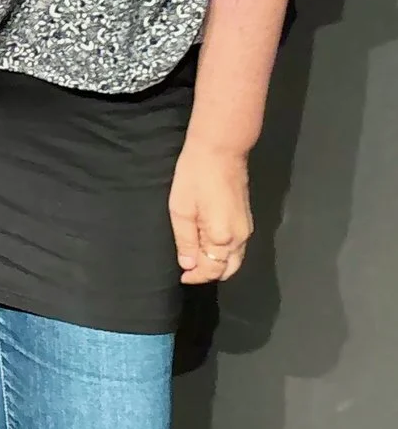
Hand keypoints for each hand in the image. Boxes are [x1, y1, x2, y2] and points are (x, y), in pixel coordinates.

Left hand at [170, 140, 253, 283]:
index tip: (182, 277)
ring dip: (218, 264)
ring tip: (196, 261)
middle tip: (189, 271)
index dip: (196, 277)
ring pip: (235, 259)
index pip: (212, 269)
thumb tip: (188, 265)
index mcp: (223, 237)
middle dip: (210, 274)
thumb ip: (186, 240)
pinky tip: (209, 247)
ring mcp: (247, 228)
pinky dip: (225, 254)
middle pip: (228, 268)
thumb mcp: (181, 209)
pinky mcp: (247, 219)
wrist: (220, 151)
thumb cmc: (195, 177)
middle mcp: (240, 237)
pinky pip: (238, 247)